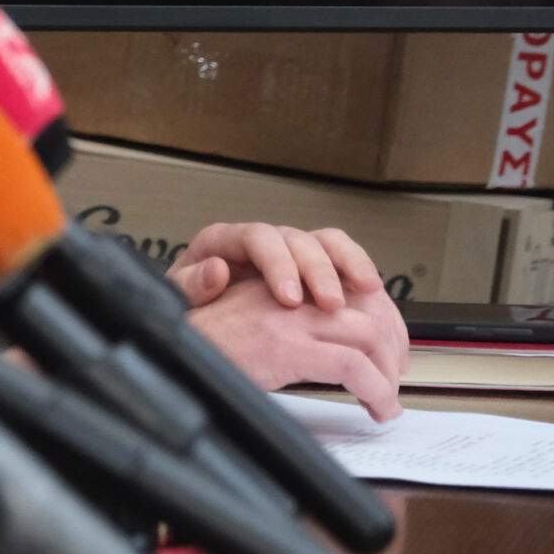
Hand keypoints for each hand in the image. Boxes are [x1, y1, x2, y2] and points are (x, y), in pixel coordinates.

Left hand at [169, 221, 385, 311]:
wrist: (201, 315)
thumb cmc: (192, 305)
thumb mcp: (179, 297)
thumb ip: (191, 284)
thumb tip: (215, 271)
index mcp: (227, 241)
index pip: (258, 238)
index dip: (278, 265)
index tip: (289, 298)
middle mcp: (264, 241)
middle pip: (299, 240)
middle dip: (319, 270)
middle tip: (331, 303)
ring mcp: (292, 253)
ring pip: (328, 244)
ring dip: (351, 265)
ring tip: (369, 291)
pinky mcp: (314, 270)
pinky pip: (345, 262)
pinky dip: (361, 276)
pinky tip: (375, 298)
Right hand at [187, 273, 409, 421]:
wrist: (163, 362)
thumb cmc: (201, 351)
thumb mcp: (249, 324)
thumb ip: (287, 322)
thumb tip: (337, 346)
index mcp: (277, 282)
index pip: (350, 283)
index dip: (382, 315)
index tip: (391, 346)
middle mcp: (285, 293)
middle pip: (368, 306)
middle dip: (394, 344)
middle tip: (396, 376)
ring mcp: (286, 318)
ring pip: (368, 333)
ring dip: (387, 372)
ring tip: (386, 398)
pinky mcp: (285, 346)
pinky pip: (352, 365)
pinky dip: (375, 390)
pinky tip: (375, 407)